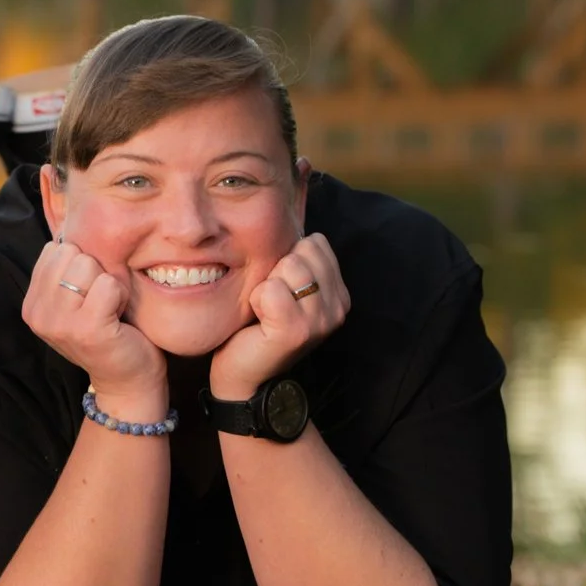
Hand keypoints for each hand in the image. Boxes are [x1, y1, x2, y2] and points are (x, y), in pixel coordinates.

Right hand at [22, 239, 165, 418]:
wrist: (127, 380)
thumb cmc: (107, 332)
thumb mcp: (75, 300)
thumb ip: (64, 268)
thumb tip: (65, 218)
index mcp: (32, 305)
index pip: (54, 250)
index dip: (80, 265)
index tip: (87, 296)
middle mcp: (38, 315)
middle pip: (71, 253)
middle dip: (94, 272)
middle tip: (101, 304)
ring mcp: (60, 323)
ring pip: (88, 266)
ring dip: (108, 284)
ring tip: (109, 310)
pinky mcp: (87, 329)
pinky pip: (107, 284)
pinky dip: (120, 295)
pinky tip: (118, 317)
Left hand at [210, 233, 348, 399]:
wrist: (245, 376)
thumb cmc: (259, 326)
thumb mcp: (286, 286)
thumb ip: (297, 257)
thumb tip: (293, 208)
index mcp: (340, 294)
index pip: (316, 242)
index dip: (288, 259)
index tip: (281, 290)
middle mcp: (338, 307)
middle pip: (301, 251)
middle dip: (275, 271)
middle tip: (270, 304)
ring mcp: (320, 321)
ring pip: (287, 267)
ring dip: (264, 286)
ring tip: (265, 312)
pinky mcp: (296, 332)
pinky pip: (270, 290)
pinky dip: (255, 301)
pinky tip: (258, 321)